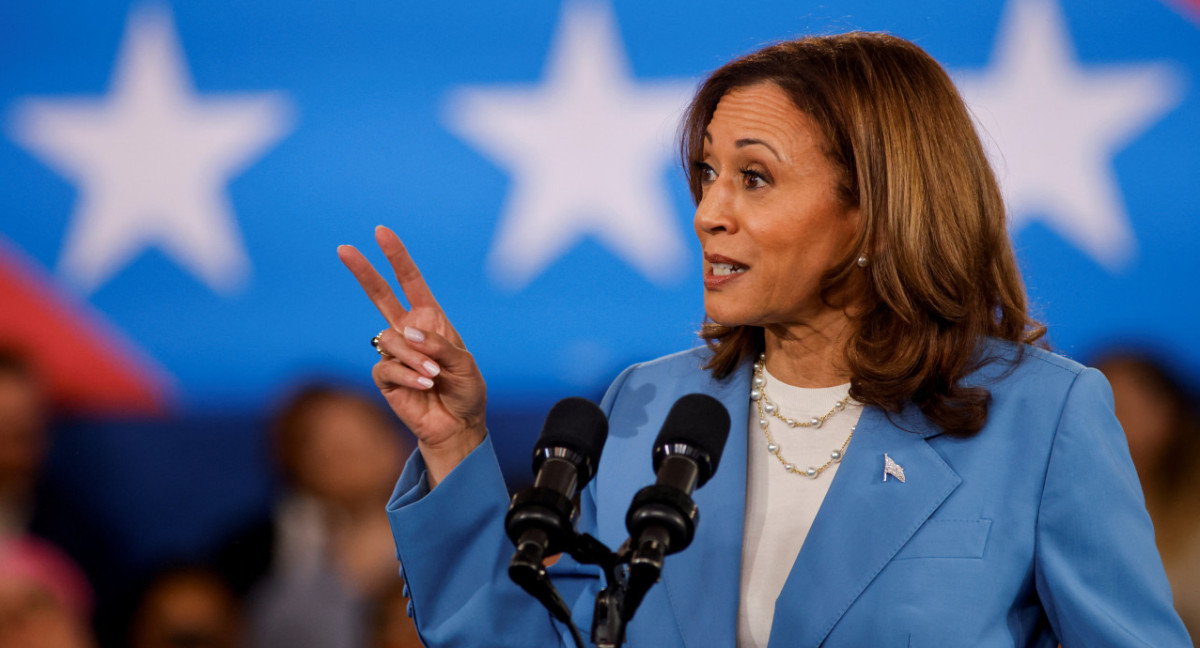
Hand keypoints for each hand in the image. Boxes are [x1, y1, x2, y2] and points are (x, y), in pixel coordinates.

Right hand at [338, 225, 486, 486]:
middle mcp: (409, 331)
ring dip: (414, 356)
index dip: (397, 258)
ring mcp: (394, 353)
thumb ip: (438, 344)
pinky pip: (386, 366)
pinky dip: (407, 373)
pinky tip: (423, 384)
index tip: (381, 232)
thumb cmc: (465, 391)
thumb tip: (406, 331)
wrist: (457, 424)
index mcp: (430, 320)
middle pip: (380, 295)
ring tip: (433, 375)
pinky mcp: (385, 377)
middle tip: (344, 248)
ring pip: (391, 340)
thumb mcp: (463, 363)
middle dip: (364, 272)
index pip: (410, 283)